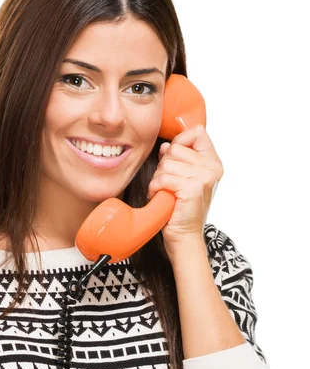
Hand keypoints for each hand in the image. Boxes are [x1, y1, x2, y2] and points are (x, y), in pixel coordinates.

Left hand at [147, 124, 222, 247]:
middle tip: (167, 183)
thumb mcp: (180, 178)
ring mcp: (205, 177)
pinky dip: (156, 188)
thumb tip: (166, 145)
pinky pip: (163, 177)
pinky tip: (160, 197)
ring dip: (158, 178)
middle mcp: (212, 167)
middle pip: (175, 148)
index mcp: (212, 162)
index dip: (179, 142)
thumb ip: (176, 159)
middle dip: (164, 165)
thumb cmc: (179, 207)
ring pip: (166, 163)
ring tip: (164, 192)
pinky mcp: (193, 188)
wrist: (183, 236)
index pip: (196, 132)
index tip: (174, 160)